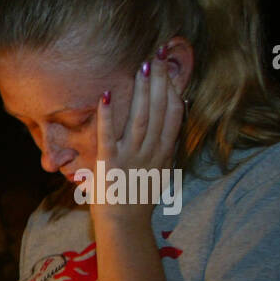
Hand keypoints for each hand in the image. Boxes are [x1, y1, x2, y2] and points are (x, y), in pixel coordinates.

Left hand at [92, 44, 185, 217]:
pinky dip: (108, 116)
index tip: (172, 67)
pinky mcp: (110, 164)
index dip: (173, 89)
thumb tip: (170, 125)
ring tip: (142, 67)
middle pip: (159, 111)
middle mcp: (150, 152)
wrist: (124, 225)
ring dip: (142, 92)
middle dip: (160, 81)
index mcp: (163, 153)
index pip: (173, 115)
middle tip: (159, 55)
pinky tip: (106, 96)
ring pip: (140, 119)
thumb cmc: (137, 197)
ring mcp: (131, 157)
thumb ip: (163, 148)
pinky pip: (109, 136)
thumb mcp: (158, 171)